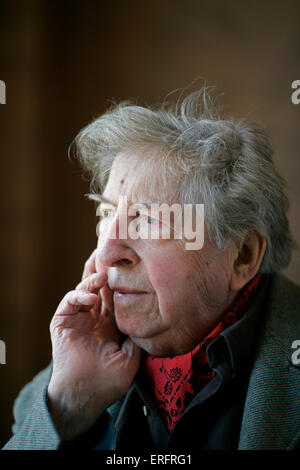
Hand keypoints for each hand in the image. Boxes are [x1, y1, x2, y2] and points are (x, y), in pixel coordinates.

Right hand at [47, 251, 141, 439]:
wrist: (85, 395)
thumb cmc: (109, 381)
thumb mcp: (132, 356)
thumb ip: (139, 336)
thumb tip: (153, 316)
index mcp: (110, 324)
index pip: (116, 295)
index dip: (122, 281)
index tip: (133, 265)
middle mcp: (94, 317)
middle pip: (100, 286)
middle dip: (106, 269)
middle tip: (112, 253)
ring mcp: (78, 318)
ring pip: (85, 288)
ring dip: (93, 278)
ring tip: (104, 272)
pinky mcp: (62, 321)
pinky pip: (70, 301)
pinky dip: (79, 295)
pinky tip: (91, 299)